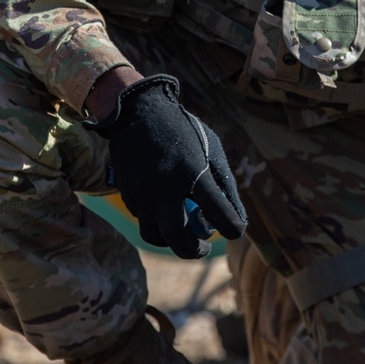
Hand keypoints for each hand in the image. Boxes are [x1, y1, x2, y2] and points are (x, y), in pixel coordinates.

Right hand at [91, 75, 246, 258]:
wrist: (139, 112)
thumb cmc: (183, 132)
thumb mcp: (211, 150)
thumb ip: (224, 184)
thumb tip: (238, 220)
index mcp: (193, 172)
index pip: (220, 212)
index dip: (233, 228)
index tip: (235, 230)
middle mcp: (165, 185)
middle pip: (177, 237)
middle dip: (192, 251)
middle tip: (202, 248)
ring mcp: (142, 190)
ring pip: (154, 234)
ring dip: (170, 241)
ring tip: (181, 234)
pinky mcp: (126, 191)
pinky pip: (141, 217)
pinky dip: (154, 220)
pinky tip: (162, 208)